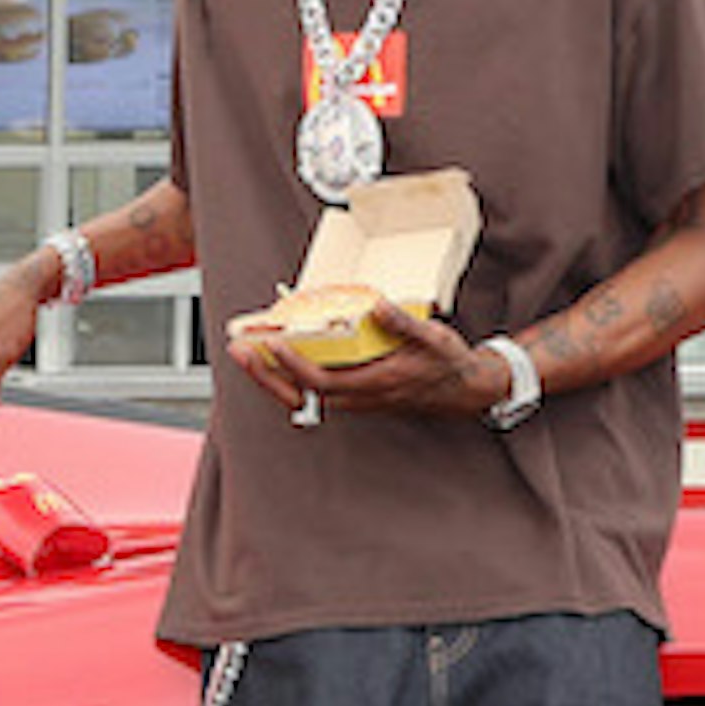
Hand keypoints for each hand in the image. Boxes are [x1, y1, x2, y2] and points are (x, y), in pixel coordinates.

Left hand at [231, 298, 500, 424]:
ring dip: (272, 377)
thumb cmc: (448, 364)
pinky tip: (276, 360)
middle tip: (239, 350)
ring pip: (303, 396)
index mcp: (376, 383)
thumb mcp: (433, 338)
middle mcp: (361, 398)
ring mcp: (356, 400)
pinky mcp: (355, 397)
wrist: (465, 393)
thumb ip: (403, 322)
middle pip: (300, 394)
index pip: (322, 379)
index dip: (293, 364)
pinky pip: (313, 392)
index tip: (272, 343)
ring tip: (247, 353)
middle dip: (265, 374)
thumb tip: (376, 305)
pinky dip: (290, 377)